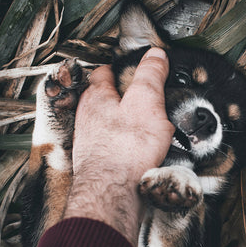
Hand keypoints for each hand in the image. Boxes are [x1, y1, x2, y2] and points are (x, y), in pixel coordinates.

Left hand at [64, 48, 173, 246]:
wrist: (113, 191)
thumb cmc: (126, 148)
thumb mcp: (146, 101)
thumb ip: (150, 76)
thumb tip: (156, 55)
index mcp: (97, 98)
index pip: (103, 73)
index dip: (117, 68)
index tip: (128, 67)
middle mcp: (89, 118)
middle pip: (103, 99)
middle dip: (120, 97)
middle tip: (139, 98)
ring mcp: (92, 141)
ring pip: (107, 123)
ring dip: (123, 122)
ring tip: (142, 126)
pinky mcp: (99, 161)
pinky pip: (113, 145)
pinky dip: (124, 144)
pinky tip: (137, 150)